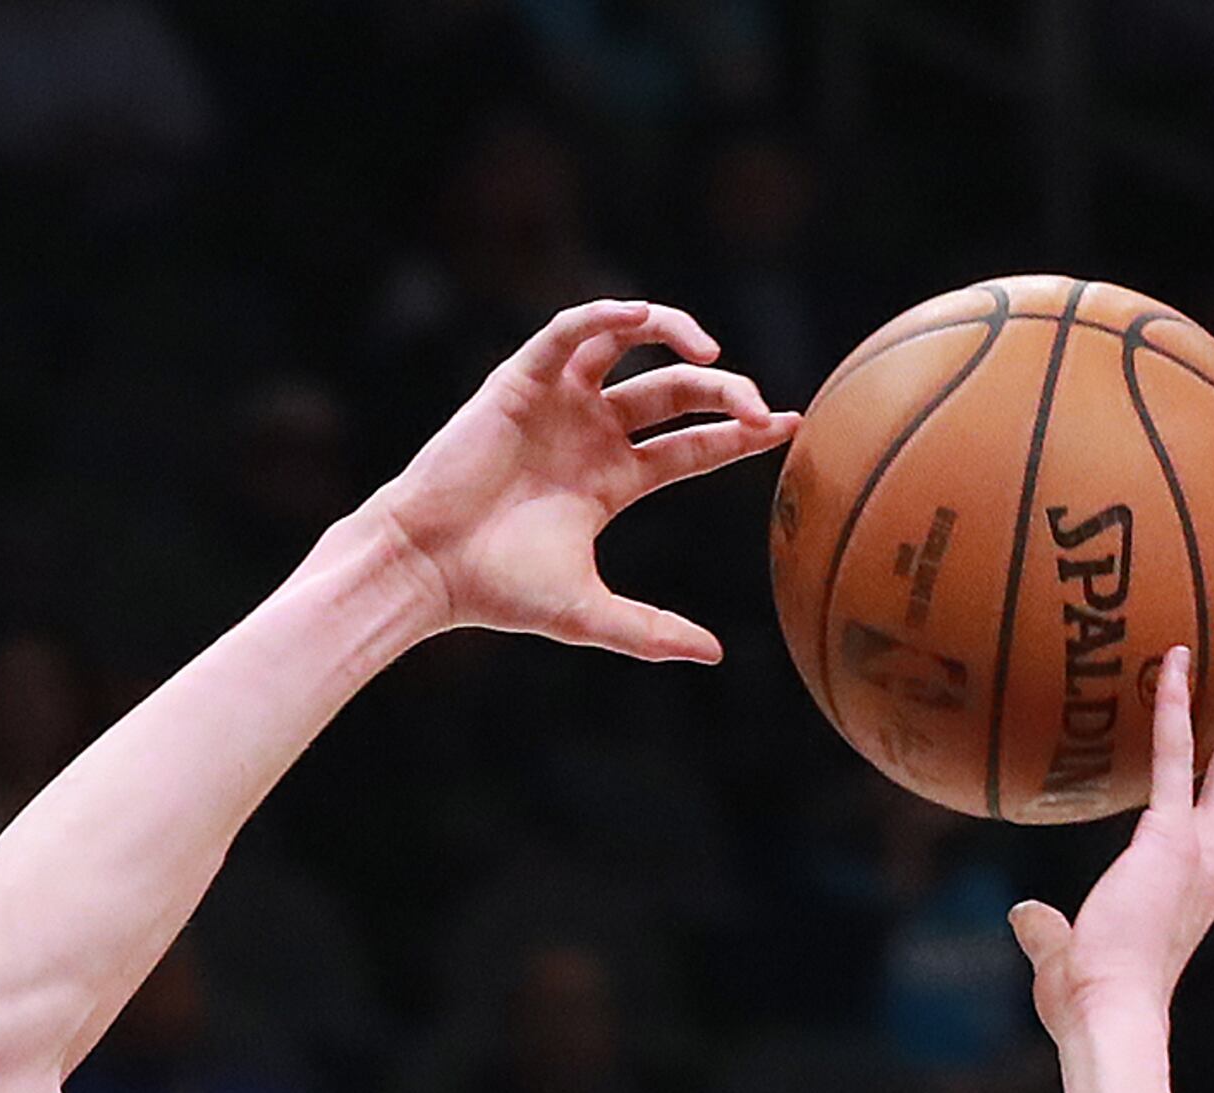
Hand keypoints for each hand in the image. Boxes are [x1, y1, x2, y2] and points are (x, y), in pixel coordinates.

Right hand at [369, 300, 793, 663]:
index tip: (787, 426)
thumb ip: (650, 632)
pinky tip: (644, 320)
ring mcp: (558, 403)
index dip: (739, 434)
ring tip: (711, 354)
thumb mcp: (587, 613)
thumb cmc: (496, 591)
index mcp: (610, 481)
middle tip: (754, 407)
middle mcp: (589, 433)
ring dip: (675, 334)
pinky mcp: (521, 379)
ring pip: (630, 345)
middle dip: (723, 393)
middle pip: (675, 392)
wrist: (426, 567)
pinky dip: (608, 315)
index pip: (689, 445)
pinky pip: (573, 330)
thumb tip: (714, 655)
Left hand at [1009, 635, 1213, 1035]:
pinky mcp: (1168, 841)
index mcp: (1204, 883)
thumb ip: (1047, 932)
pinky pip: (1175, 761)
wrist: (1109, 1017)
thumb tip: (1023, 914)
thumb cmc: (1088, 1005)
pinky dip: (1177, 711)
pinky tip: (1175, 665)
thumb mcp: (1068, 959)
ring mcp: (1200, 849)